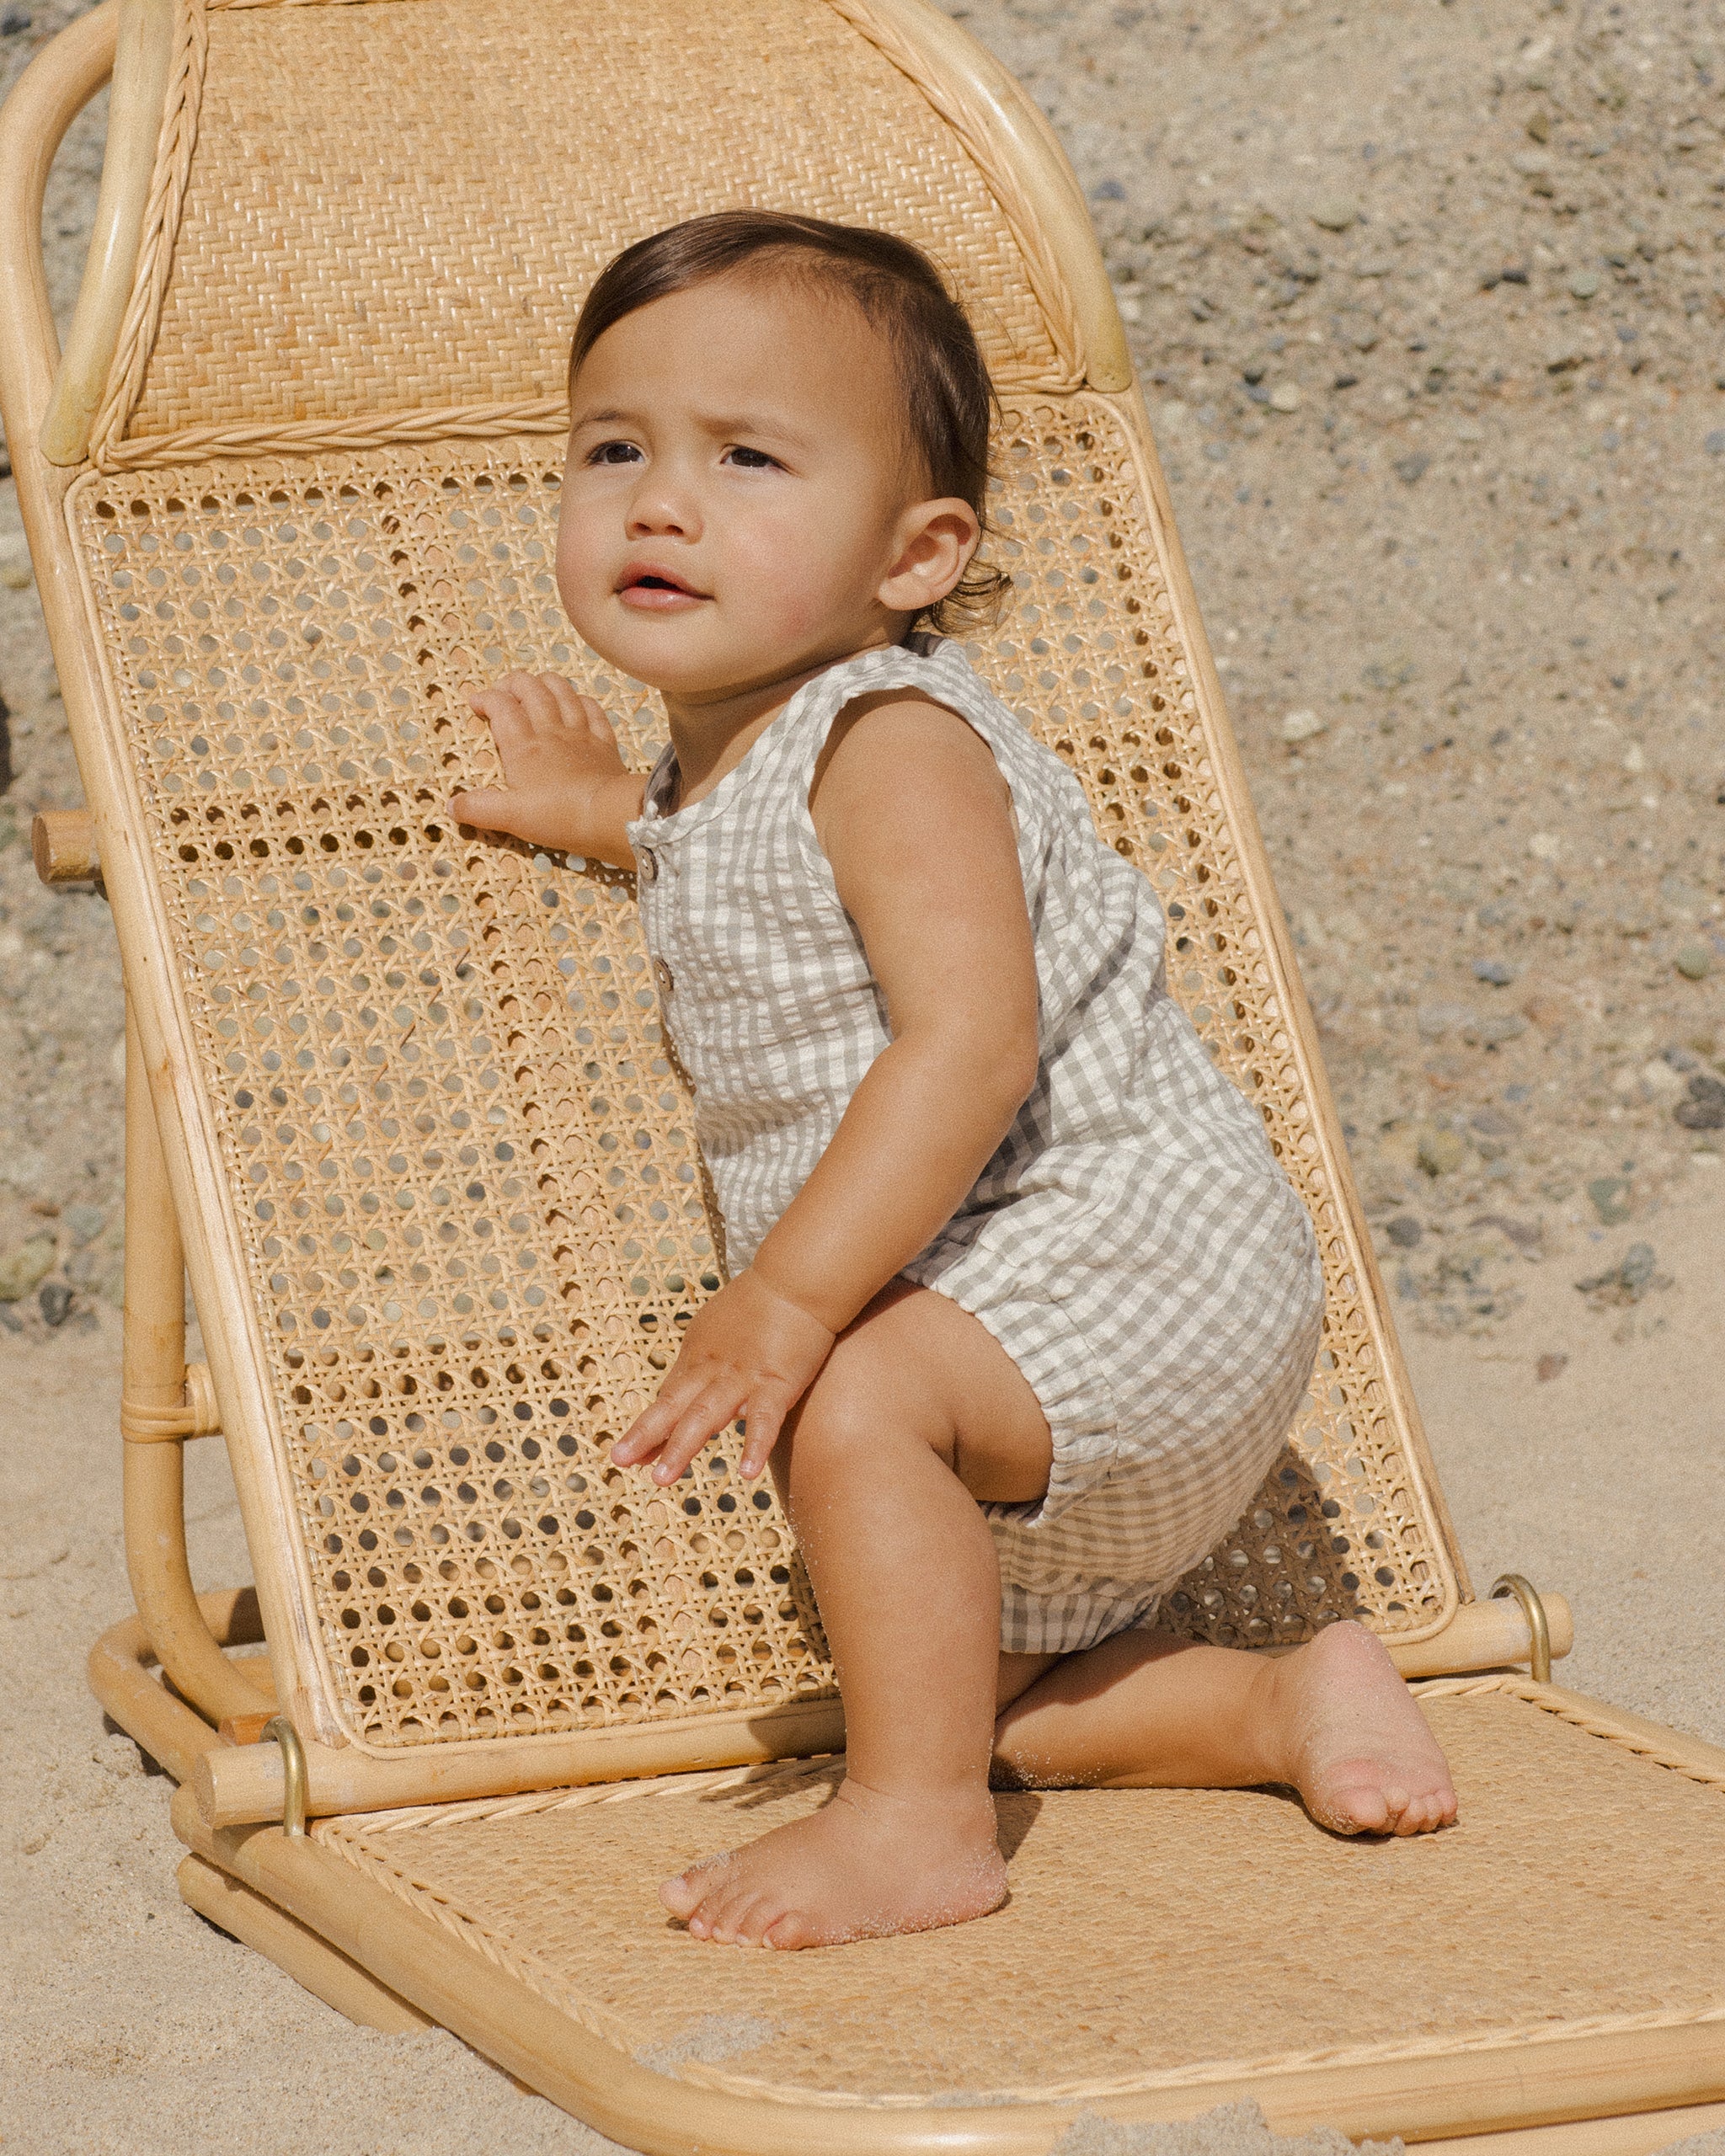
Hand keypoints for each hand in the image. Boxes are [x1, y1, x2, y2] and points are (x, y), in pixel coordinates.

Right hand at [450, 671, 639, 861]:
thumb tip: (452, 806)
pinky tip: (578, 702)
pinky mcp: (604, 745)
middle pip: (532, 691)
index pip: (502, 708)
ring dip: (548, 683)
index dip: (486, 698)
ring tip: (537, 683)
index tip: (476, 702)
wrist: (607, 816)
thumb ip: (479, 809)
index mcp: (523, 747)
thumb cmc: (557, 816)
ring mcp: (581, 735)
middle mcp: (551, 732)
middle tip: (503, 687)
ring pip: (564, 694)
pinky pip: (595, 712)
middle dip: (514, 682)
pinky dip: (583, 702)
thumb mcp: (509, 817)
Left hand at [611, 1269, 836, 1483]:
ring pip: (706, 1415)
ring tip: (662, 1479)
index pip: (669, 1397)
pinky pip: (764, 1420)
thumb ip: (710, 1354)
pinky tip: (746, 1473)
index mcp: (700, 1353)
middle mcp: (714, 1367)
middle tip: (621, 1461)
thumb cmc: (766, 1299)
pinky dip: (755, 1445)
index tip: (628, 1455)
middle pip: (674, 1404)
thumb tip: (700, 1377)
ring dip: (682, 1447)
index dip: (648, 1428)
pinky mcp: (778, 1382)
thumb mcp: (722, 1324)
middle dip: (646, 1434)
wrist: (798, 1277)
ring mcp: (744, 1376)